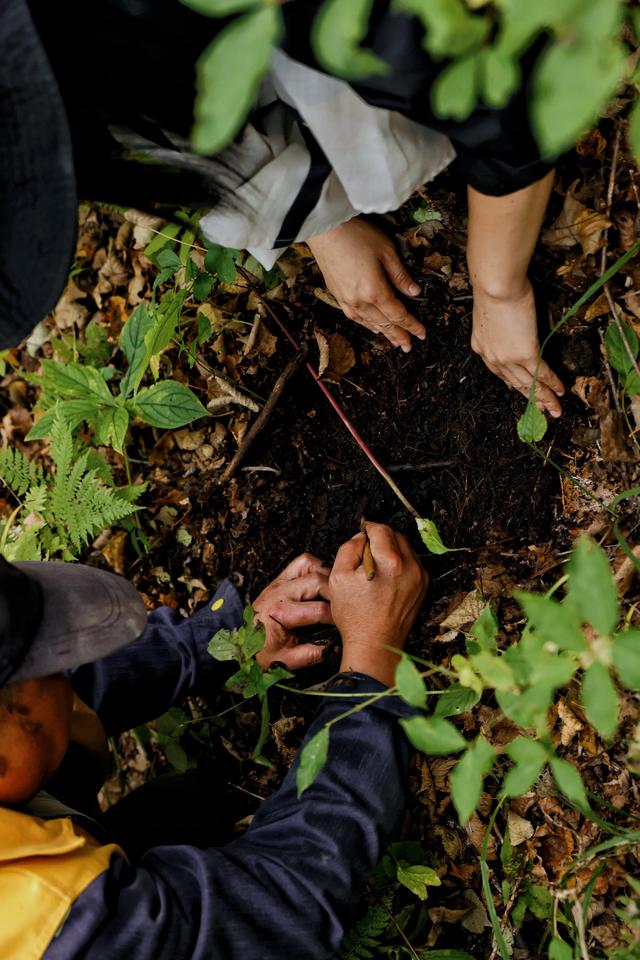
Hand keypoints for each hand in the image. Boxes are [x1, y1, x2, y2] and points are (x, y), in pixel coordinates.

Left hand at [253, 553, 332, 670]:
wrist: (237, 645)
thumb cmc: (259, 653)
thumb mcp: (287, 660)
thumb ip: (314, 653)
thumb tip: (336, 647)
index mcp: (280, 612)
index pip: (319, 610)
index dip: (336, 619)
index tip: (343, 626)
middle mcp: (278, 592)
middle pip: (317, 581)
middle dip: (334, 594)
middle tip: (342, 607)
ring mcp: (278, 583)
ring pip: (309, 564)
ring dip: (324, 575)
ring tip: (333, 593)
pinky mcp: (278, 580)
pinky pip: (300, 563)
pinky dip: (314, 568)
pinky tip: (321, 583)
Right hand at [307, 217, 425, 351]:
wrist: (324, 230)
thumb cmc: (357, 235)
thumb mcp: (386, 251)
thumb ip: (400, 275)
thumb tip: (414, 292)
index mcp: (375, 291)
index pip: (398, 314)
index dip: (412, 325)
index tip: (422, 334)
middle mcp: (360, 301)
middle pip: (385, 323)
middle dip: (399, 335)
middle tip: (409, 347)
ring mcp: (347, 300)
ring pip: (370, 323)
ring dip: (384, 333)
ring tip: (395, 342)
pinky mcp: (337, 295)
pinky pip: (355, 317)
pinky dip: (366, 325)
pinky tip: (373, 328)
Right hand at [328, 524, 427, 685]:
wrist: (375, 644)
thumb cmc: (356, 616)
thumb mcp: (339, 577)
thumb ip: (348, 549)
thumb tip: (360, 537)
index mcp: (390, 561)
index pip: (381, 529)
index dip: (368, 528)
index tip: (362, 532)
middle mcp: (410, 566)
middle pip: (396, 536)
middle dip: (381, 538)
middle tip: (366, 552)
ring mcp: (419, 577)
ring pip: (406, 549)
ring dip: (392, 550)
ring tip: (376, 567)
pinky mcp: (423, 587)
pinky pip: (412, 564)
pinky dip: (400, 564)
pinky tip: (386, 578)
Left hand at [471, 280, 564, 416]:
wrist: (496, 285)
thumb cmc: (494, 289)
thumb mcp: (492, 313)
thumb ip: (501, 326)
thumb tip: (513, 325)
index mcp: (482, 347)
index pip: (499, 372)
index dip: (513, 383)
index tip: (522, 391)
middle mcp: (492, 357)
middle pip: (514, 383)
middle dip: (530, 398)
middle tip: (542, 411)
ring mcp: (508, 357)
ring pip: (528, 384)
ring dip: (544, 398)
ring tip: (555, 409)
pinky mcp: (524, 353)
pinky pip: (541, 373)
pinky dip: (552, 383)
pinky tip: (560, 390)